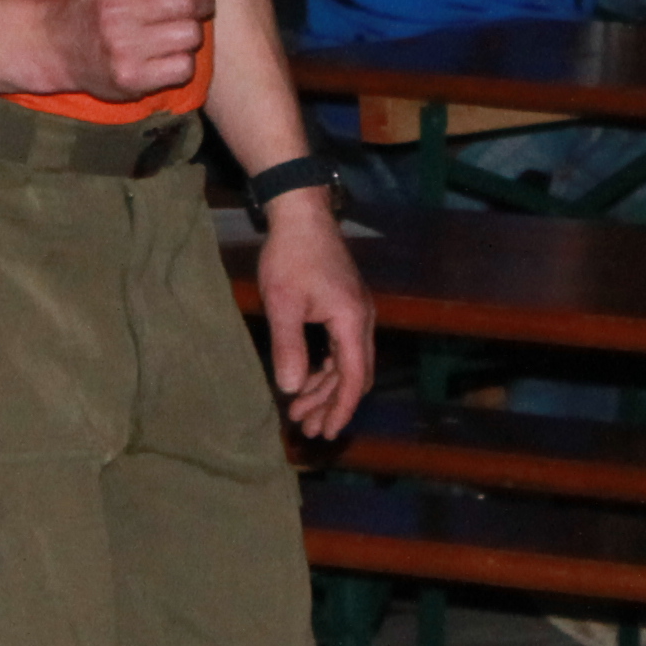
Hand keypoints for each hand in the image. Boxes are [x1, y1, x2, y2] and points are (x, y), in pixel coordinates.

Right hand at [42, 0, 225, 101]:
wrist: (56, 46)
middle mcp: (116, 11)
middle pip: (189, 1)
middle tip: (199, 0)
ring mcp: (123, 48)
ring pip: (191, 35)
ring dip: (191, 31)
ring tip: (174, 28)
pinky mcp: (131, 79)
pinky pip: (183, 67)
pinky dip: (182, 60)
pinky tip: (165, 53)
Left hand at [252, 192, 374, 440]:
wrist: (301, 213)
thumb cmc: (291, 255)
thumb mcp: (283, 303)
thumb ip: (289, 347)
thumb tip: (291, 390)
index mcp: (352, 321)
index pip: (354, 379)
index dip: (341, 409)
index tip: (326, 432)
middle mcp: (363, 320)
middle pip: (355, 375)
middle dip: (332, 404)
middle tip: (306, 427)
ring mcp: (356, 312)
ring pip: (348, 363)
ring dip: (326, 388)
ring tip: (300, 410)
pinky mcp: (345, 306)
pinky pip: (341, 348)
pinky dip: (325, 368)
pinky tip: (305, 379)